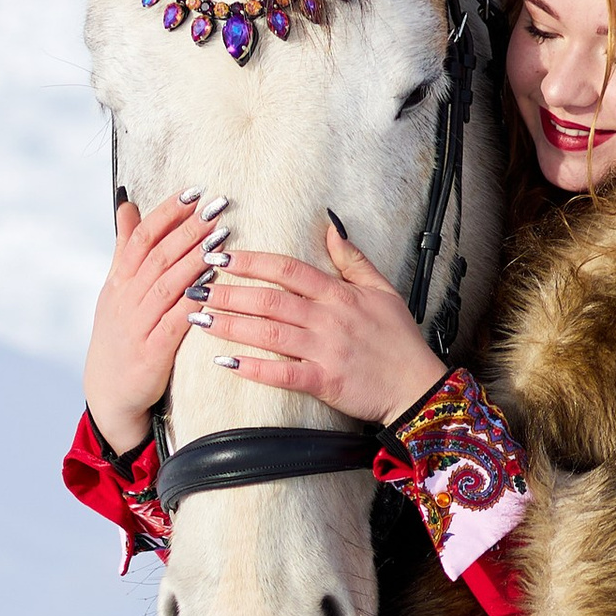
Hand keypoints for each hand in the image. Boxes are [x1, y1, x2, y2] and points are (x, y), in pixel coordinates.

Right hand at [81, 188, 226, 446]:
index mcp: (118, 282)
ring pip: (167, 286)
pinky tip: (214, 286)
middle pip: (157, 257)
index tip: (193, 193)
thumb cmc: (120, 336)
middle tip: (216, 208)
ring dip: (194, 260)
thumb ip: (125, 248)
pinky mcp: (152, 354)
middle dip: (187, 230)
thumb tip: (128, 206)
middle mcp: (125, 300)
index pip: (141, 238)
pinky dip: (193, 302)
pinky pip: (174, 323)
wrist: (109, 394)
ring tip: (222, 238)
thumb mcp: (116, 291)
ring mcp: (137, 327)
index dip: (166, 214)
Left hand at [202, 216, 447, 425]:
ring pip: (270, 333)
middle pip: (270, 299)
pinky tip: (227, 363)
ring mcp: (326, 350)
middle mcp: (329, 318)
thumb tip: (330, 228)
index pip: (288, 269)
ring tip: (200, 319)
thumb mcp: (383, 290)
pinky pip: (283, 374)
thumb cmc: (400, 340)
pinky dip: (254, 369)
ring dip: (232, 325)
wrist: (418, 387)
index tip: (221, 256)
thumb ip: (352, 259)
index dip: (252, 261)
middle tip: (196, 287)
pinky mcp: (326, 382)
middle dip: (229, 292)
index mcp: (339, 294)